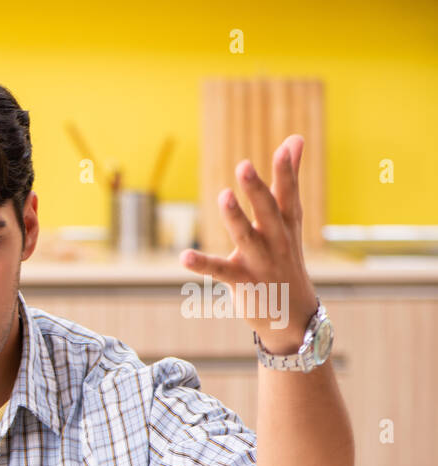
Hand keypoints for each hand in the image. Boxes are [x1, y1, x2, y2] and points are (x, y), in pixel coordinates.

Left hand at [181, 133, 318, 351]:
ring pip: (246, 237)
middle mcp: (276, 241)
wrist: (292, 313)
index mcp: (286, 223)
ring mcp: (260, 262)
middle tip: (244, 166)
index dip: (287, 171)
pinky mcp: (242, 282)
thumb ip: (288, 179)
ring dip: (235, 218)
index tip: (287, 146)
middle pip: (267, 212)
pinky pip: (219, 271)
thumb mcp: (288, 219)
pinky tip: (184, 256)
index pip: (288, 194)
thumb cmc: (285, 256)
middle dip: (256, 190)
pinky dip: (202, 264)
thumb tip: (294, 138)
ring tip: (223, 196)